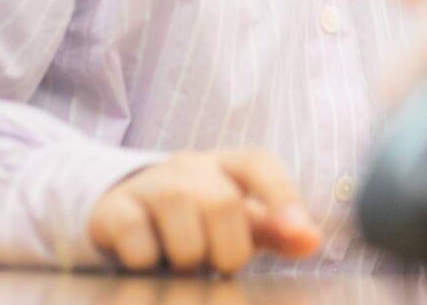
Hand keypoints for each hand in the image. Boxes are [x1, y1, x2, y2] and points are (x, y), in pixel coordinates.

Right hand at [87, 147, 321, 273]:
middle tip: (215, 262)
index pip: (259, 164)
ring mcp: (149, 183)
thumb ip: (278, 231)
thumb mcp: (241, 221)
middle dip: (227, 250)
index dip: (282, 195)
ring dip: (188, 258)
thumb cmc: (197, 218)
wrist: (125, 210)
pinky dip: (146, 260)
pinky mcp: (114, 207)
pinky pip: (136, 236)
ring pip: (182, 222)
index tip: (298, 232)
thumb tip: (313, 240)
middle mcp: (190, 166)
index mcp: (227, 165)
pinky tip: (147, 258)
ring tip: (182, 260)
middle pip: (224, 204)